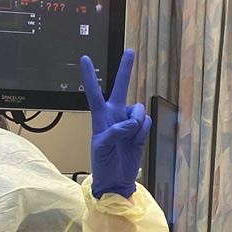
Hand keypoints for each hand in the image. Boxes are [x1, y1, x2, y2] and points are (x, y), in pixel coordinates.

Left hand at [81, 49, 150, 198]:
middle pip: (121, 87)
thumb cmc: (103, 164)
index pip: (94, 93)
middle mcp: (115, 115)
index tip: (84, 58)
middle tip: (130, 52)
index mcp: (100, 117)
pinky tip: (136, 141)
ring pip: (139, 109)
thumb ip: (114, 132)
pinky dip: (143, 131)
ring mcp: (129, 121)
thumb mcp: (102, 148)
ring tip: (129, 137)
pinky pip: (147, 122)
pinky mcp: (140, 130)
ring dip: (136, 122)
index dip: (89, 76)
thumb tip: (130, 122)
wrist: (117, 180)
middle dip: (125, 69)